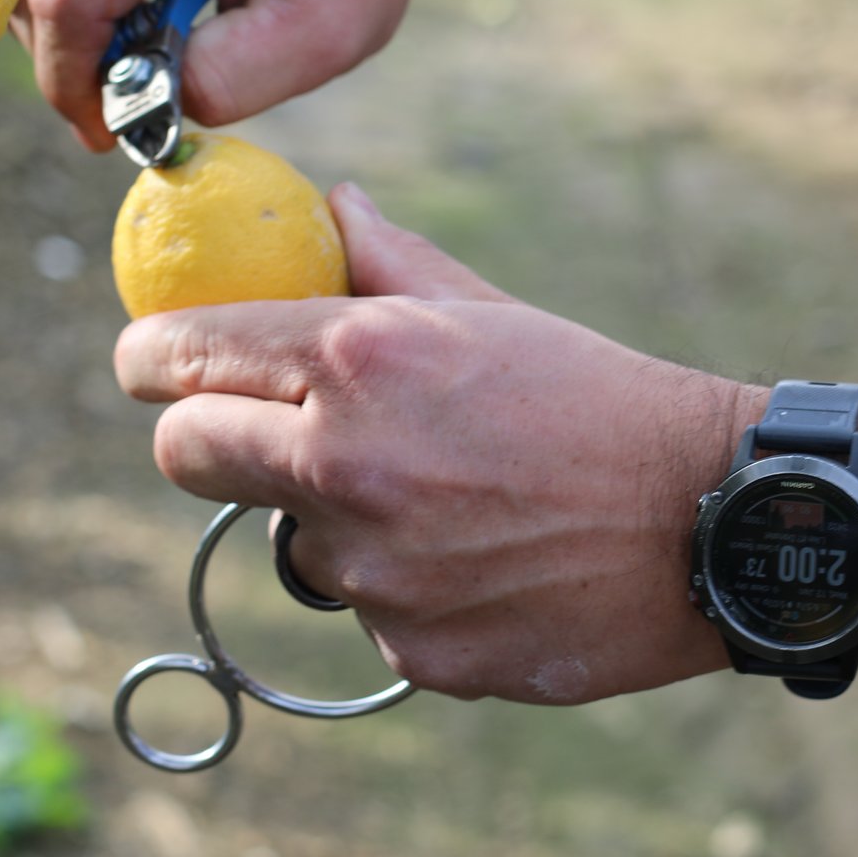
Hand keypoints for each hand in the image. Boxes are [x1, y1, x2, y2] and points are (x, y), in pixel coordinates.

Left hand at [115, 188, 752, 702]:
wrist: (709, 518)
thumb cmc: (599, 396)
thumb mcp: (489, 310)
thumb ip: (386, 262)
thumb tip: (328, 205)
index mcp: (359, 358)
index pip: (180, 360)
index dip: (149, 360)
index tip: (148, 365)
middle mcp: (345, 464)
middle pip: (183, 456)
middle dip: (202, 438)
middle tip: (256, 432)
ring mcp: (375, 569)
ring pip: (291, 542)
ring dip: (333, 521)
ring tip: (445, 499)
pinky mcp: (412, 650)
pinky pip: (368, 614)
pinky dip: (407, 590)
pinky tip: (487, 559)